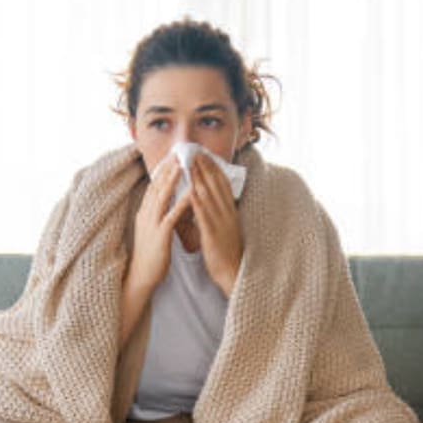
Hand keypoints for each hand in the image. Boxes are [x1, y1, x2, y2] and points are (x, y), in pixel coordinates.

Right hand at [128, 157, 192, 290]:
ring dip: (173, 179)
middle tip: (177, 152)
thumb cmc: (150, 255)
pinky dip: (182, 202)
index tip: (170, 157)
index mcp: (144, 213)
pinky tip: (191, 192)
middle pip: (156, 186)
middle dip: (167, 168)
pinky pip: (172, 215)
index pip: (153, 187)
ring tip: (183, 164)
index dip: (162, 171)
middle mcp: (146, 215)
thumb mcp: (151, 230)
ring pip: (162, 196)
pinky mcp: (160, 235)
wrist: (141, 276)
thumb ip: (157, 215)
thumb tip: (163, 204)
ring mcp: (152, 224)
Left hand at [190, 152, 242, 296]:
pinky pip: (204, 215)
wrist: (232, 271)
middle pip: (215, 185)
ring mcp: (221, 222)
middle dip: (204, 166)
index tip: (204, 154)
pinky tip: (189, 190)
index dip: (213, 167)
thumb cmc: (226, 251)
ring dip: (198, 177)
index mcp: (230, 210)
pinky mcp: (213, 234)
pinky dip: (196, 201)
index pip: (222, 183)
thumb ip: (218, 212)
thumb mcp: (225, 226)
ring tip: (189, 163)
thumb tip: (208, 200)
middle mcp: (227, 213)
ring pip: (209, 195)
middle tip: (194, 151)